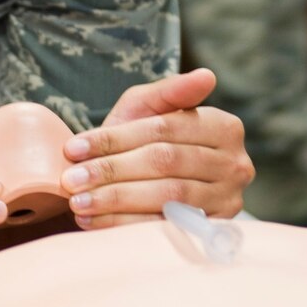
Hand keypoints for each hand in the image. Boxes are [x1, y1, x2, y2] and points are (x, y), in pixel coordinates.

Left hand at [59, 68, 251, 229]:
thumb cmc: (147, 141)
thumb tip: (206, 76)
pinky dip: (126, 224)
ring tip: (78, 202)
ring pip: (166, 196)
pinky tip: (94, 221)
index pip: (164, 129)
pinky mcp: (213, 230)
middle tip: (71, 180)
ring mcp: (229, 200)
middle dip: (112, 170)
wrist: (155, 185)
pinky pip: (166, 227)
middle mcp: (235, 164)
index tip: (74, 148)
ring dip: (116, 199)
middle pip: (165, 162)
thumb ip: (170, 91)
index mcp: (225, 127)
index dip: (116, 138)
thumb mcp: (150, 109)